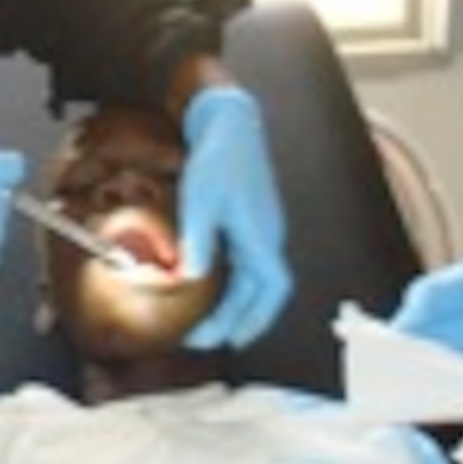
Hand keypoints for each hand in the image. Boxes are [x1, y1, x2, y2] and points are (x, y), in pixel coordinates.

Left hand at [178, 85, 291, 350]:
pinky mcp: (250, 221)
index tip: (232, 339)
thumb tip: (190, 276)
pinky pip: (247, 264)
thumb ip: (197, 240)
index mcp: (261, 235)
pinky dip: (231, 284)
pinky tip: (208, 287)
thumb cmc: (218, 159)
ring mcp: (261, 229)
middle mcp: (267, 236)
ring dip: (234, 304)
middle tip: (205, 338)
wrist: (229, 124)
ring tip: (206, 321)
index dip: (256, 318)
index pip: (271, 288)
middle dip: (237, 320)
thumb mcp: (201, 200)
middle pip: (262, 291)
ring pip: (254, 279)